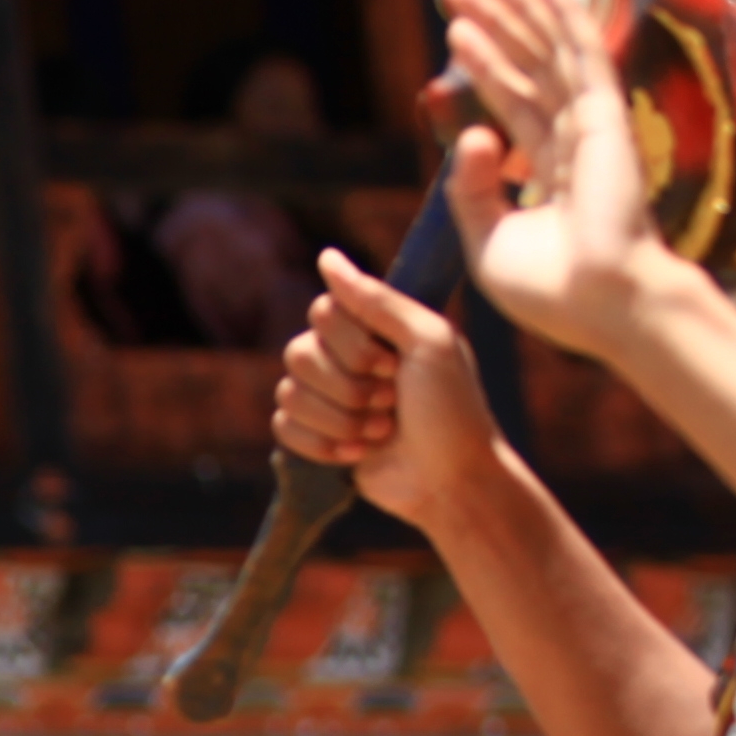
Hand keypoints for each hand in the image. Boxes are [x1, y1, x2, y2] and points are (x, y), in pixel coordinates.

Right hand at [277, 245, 502, 526]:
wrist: (451, 480)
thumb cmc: (452, 409)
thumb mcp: (428, 341)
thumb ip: (376, 298)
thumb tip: (325, 255)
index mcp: (374, 327)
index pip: (323, 312)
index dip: (352, 344)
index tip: (393, 365)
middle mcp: (345, 356)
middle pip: (298, 352)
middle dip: (346, 387)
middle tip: (390, 402)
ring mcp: (327, 396)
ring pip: (289, 392)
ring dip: (339, 419)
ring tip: (382, 431)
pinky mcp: (314, 435)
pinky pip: (283, 426)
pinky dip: (321, 444)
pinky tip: (358, 453)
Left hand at [439, 0, 687, 363]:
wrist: (601, 304)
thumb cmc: (553, 290)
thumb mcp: (488, 240)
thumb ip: (470, 191)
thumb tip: (468, 133)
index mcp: (550, 169)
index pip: (512, 99)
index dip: (485, 61)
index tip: (457, 30)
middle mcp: (573, 139)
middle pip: (529, 63)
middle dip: (497, 21)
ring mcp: (591, 125)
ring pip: (549, 49)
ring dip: (518, 7)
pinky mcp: (605, 118)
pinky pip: (581, 54)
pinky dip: (564, 14)